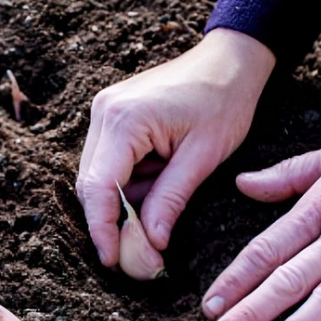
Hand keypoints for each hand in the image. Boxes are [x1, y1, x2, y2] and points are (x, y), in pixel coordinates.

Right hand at [76, 29, 275, 266]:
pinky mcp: (112, 117)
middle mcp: (103, 113)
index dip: (102, 229)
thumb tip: (151, 244)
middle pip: (90, 184)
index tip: (113, 261)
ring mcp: (104, 112)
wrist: (230, 60)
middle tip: (137, 255)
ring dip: (122, 204)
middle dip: (111, 222)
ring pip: (98, 177)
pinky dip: (127, 186)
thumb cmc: (224, 101)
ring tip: (156, 218)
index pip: (98, 187)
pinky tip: (154, 189)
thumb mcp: (203, 157)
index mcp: (124, 120)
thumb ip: (171, 200)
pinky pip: (109, 163)